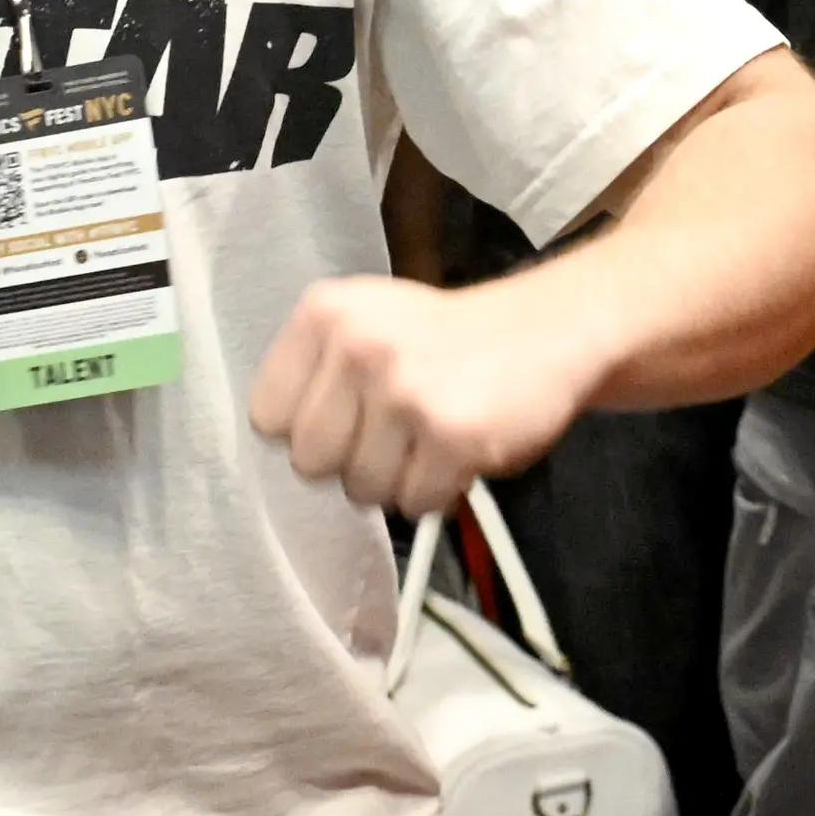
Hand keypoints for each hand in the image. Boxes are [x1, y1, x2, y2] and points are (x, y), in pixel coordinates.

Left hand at [248, 274, 603, 513]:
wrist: (547, 330)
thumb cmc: (445, 339)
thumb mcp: (367, 325)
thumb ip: (316, 375)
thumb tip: (282, 456)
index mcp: (325, 313)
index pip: (267, 416)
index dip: (307, 429)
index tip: (347, 416)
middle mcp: (358, 345)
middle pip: (309, 461)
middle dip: (351, 461)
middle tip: (394, 432)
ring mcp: (405, 391)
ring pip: (361, 489)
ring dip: (397, 480)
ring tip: (429, 440)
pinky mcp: (453, 434)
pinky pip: (415, 502)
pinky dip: (437, 492)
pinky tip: (457, 452)